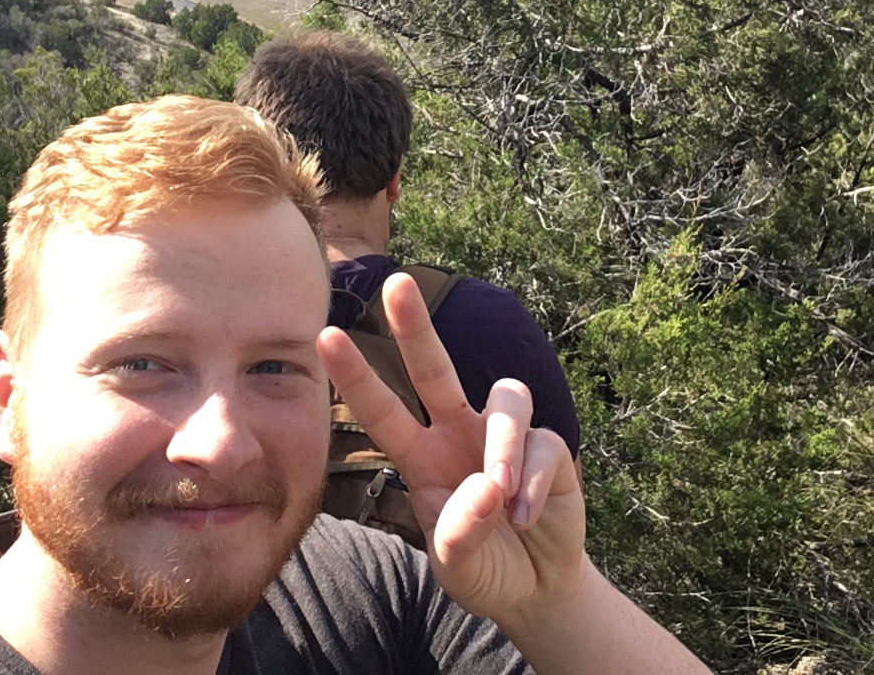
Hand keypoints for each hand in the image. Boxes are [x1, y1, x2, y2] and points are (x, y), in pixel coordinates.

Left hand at [317, 272, 585, 622]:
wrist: (536, 588)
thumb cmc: (484, 568)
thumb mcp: (457, 566)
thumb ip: (461, 533)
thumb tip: (488, 488)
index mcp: (422, 456)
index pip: (383, 410)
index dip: (356, 376)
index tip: (324, 336)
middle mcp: (460, 432)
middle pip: (435, 368)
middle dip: (416, 327)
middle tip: (397, 285)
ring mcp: (505, 437)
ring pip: (507, 399)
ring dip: (502, 446)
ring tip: (500, 494)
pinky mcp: (548, 448)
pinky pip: (542, 445)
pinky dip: (533, 482)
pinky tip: (526, 517)